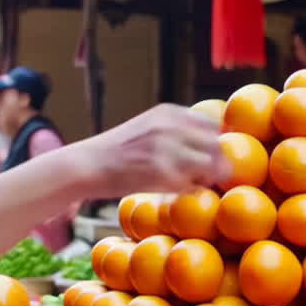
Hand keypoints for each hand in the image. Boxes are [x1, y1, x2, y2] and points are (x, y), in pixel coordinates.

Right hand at [79, 104, 229, 198]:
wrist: (87, 163)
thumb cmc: (117, 150)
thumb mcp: (147, 127)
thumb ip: (173, 130)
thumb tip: (207, 143)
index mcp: (168, 113)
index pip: (211, 125)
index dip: (214, 144)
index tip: (210, 156)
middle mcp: (170, 126)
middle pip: (216, 145)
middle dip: (217, 162)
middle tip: (210, 177)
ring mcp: (166, 149)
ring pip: (209, 166)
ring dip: (208, 178)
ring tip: (194, 184)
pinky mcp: (161, 173)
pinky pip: (192, 185)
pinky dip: (190, 191)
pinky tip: (178, 192)